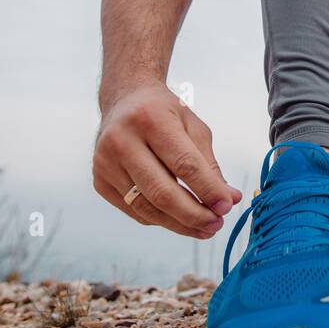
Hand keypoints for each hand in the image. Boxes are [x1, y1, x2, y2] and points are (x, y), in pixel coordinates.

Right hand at [93, 81, 241, 237]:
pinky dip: (160, 219)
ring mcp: (105, 163)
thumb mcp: (193, 127)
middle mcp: (121, 140)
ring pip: (146, 208)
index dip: (208, 190)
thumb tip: (229, 199)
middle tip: (217, 224)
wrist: (125, 100)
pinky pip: (134, 211)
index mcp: (150, 118)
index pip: (184, 164)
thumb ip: (210, 164)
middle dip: (194, 215)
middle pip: (162, 192)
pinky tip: (179, 218)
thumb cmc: (164, 113)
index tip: (227, 207)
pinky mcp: (99, 181)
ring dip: (179, 224)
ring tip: (204, 228)